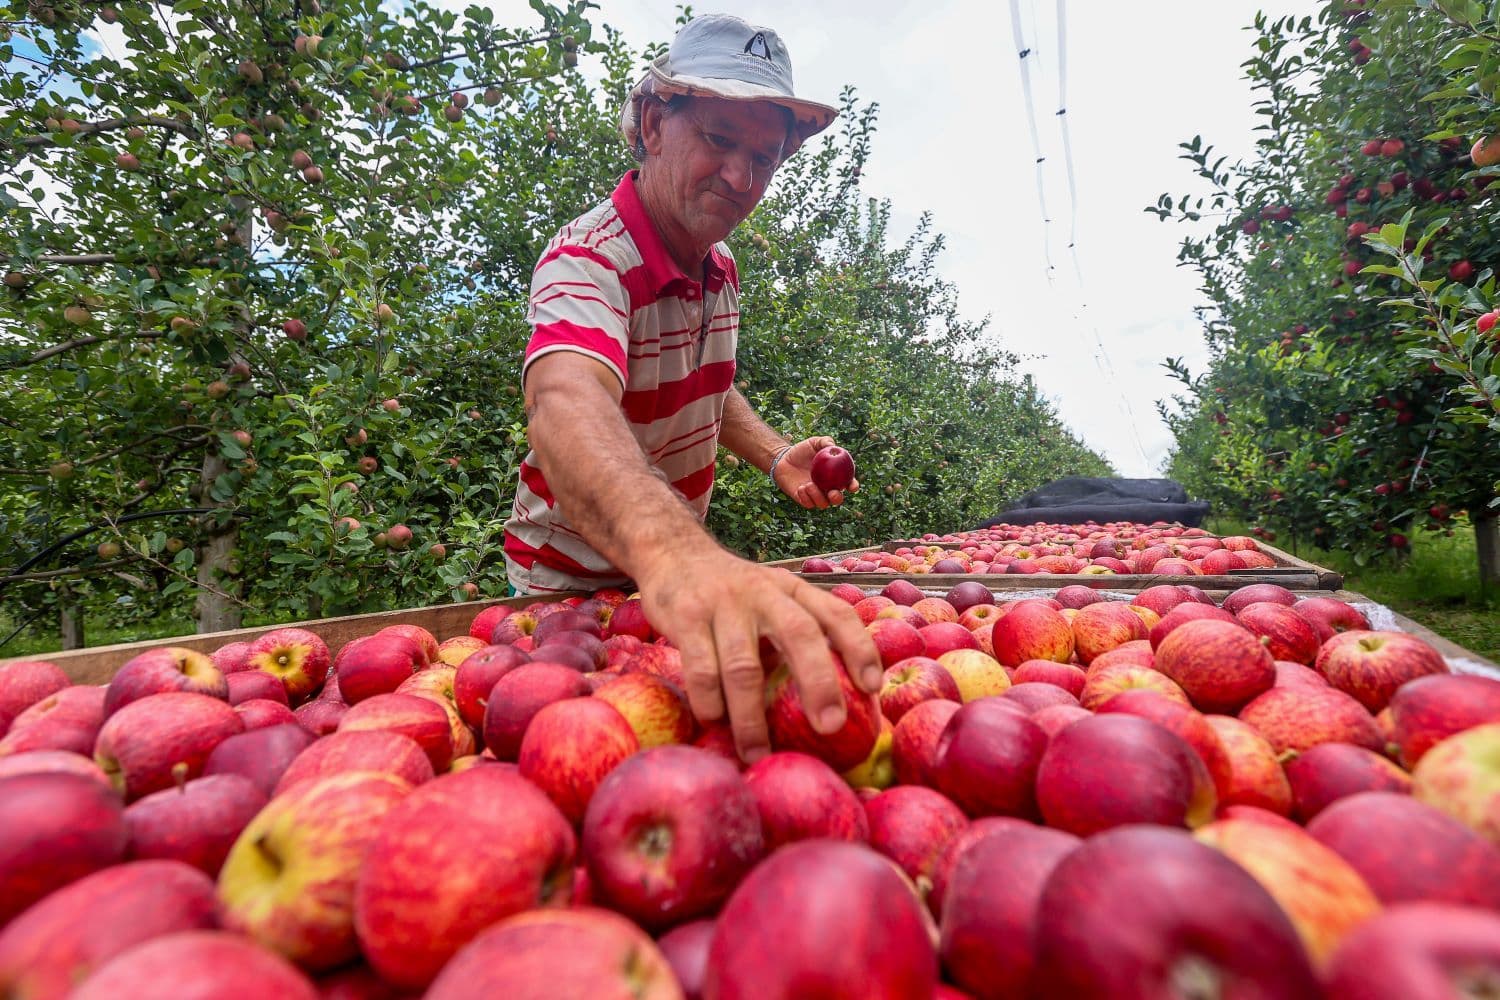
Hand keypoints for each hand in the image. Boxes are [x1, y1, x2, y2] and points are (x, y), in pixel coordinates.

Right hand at [635, 546, 881, 762]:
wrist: (673, 553)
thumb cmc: (732, 596)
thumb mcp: (770, 600)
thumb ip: (793, 638)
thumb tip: (829, 703)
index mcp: (792, 590)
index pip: (835, 612)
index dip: (859, 647)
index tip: (872, 686)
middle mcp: (764, 592)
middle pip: (800, 634)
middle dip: (818, 683)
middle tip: (829, 726)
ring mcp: (724, 603)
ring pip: (744, 666)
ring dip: (751, 717)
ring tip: (756, 753)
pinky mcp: (686, 616)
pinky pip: (701, 669)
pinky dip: (710, 702)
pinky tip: (715, 723)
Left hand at [772, 436, 859, 508]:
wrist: (784, 459)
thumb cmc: (802, 450)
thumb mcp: (814, 442)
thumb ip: (825, 442)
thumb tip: (833, 446)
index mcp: (835, 476)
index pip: (848, 483)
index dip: (853, 486)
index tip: (852, 487)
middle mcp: (828, 488)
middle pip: (837, 499)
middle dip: (837, 498)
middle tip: (832, 492)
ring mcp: (816, 495)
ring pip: (823, 504)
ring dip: (818, 496)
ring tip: (808, 484)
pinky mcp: (803, 499)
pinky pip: (808, 503)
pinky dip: (806, 497)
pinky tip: (801, 487)